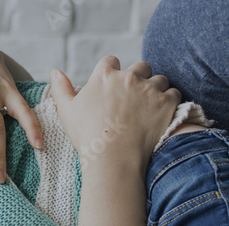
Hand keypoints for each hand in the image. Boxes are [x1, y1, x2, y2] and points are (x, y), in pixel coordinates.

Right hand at [48, 57, 180, 163]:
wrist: (113, 160)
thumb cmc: (87, 138)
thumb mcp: (67, 112)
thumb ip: (60, 89)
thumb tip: (54, 72)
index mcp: (105, 75)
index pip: (111, 62)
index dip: (113, 74)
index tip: (113, 88)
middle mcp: (129, 77)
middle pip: (140, 67)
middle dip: (139, 79)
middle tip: (134, 99)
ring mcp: (150, 89)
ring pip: (159, 80)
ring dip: (156, 89)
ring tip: (150, 107)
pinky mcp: (166, 103)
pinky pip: (174, 94)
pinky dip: (170, 102)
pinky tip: (162, 113)